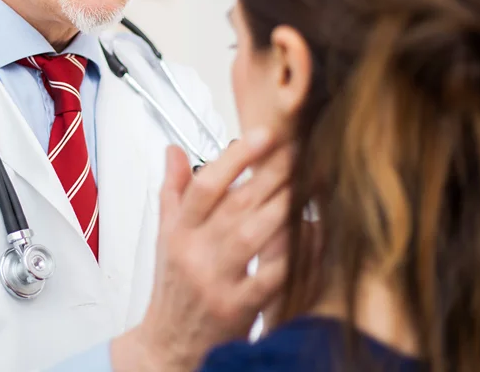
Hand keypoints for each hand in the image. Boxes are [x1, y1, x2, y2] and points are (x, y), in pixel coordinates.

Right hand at [110, 129, 292, 370]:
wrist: (169, 345)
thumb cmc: (174, 287)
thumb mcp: (165, 236)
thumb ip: (173, 191)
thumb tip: (172, 150)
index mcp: (178, 231)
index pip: (204, 185)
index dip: (235, 157)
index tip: (264, 134)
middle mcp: (194, 252)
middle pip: (235, 203)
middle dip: (272, 173)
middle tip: (302, 150)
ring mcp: (215, 281)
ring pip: (253, 235)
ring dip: (285, 207)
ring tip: (312, 183)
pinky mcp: (237, 308)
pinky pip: (271, 276)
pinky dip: (295, 254)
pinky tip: (314, 233)